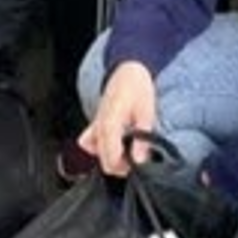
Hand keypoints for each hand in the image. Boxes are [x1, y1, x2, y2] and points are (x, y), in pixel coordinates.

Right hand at [80, 61, 158, 178]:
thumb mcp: (146, 114)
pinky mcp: (95, 123)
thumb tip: (140, 161)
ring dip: (112, 158)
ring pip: (97, 153)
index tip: (139, 163)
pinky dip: (101, 148)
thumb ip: (142, 139)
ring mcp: (94, 125)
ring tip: (129, 150)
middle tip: (137, 157)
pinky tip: (116, 143)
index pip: (111, 158)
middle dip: (121, 166)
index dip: (125, 167)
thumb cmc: (138, 88)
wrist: (127, 70)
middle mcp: (98, 126)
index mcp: (110, 124)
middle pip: (103, 161)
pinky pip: (90, 142)